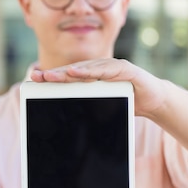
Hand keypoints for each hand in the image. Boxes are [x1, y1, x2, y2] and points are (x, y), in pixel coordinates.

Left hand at [30, 58, 167, 118]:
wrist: (154, 100)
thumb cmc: (127, 102)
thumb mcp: (103, 106)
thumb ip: (87, 108)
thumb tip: (65, 120)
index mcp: (92, 77)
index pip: (68, 76)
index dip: (51, 77)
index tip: (33, 79)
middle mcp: (100, 69)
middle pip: (74, 70)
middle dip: (55, 73)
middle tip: (38, 76)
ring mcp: (112, 67)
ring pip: (88, 68)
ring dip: (70, 71)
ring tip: (54, 75)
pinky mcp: (126, 69)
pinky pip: (107, 69)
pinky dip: (93, 71)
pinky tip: (79, 73)